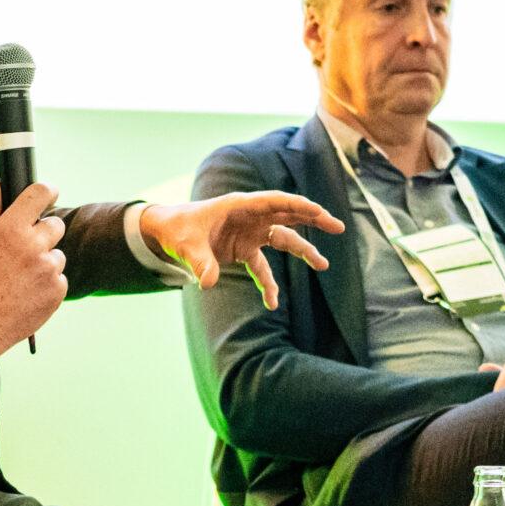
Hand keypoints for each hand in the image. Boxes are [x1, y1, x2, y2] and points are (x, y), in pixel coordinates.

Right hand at [0, 180, 66, 365]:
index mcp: (11, 229)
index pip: (40, 194)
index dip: (46, 190)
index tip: (48, 193)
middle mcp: (35, 246)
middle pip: (55, 224)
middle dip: (41, 232)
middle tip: (22, 248)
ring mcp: (49, 270)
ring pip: (57, 254)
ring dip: (44, 259)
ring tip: (20, 275)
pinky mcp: (58, 291)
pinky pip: (59, 277)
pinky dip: (47, 282)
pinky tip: (27, 290)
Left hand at [140, 192, 345, 308]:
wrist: (166, 234)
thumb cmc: (177, 231)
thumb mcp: (186, 246)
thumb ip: (200, 263)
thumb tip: (209, 282)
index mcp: (239, 206)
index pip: (275, 202)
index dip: (298, 206)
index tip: (319, 212)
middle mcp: (250, 217)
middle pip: (288, 216)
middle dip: (313, 219)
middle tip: (338, 227)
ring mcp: (249, 233)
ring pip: (283, 240)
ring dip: (302, 251)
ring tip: (323, 265)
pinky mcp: (244, 249)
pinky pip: (263, 267)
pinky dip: (269, 284)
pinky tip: (272, 304)